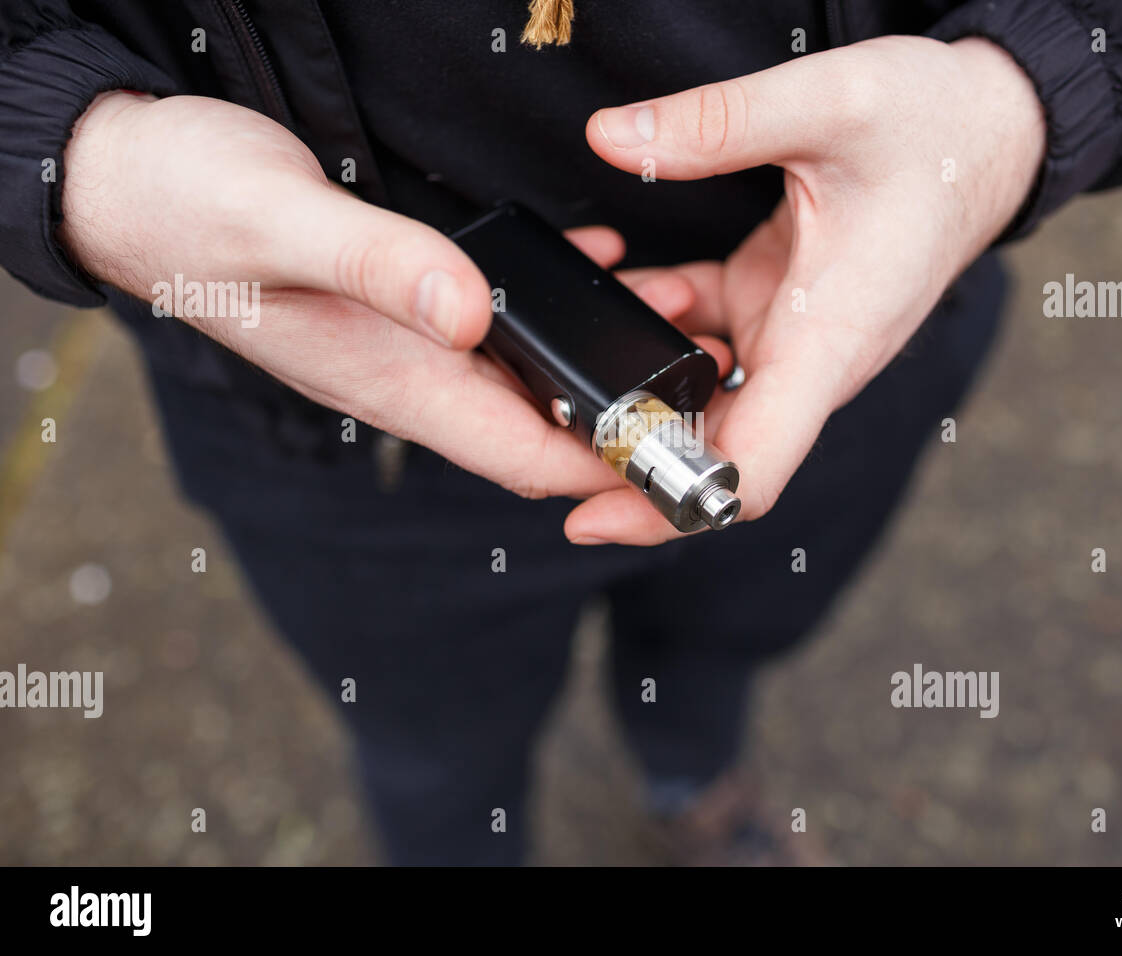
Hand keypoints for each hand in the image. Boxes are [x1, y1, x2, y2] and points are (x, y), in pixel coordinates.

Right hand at [59, 92, 696, 500]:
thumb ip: (375, 267)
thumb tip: (468, 318)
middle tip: (707, 377)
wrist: (132, 183)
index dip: (605, 469)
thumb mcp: (282, 223)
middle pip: (539, 429)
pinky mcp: (409, 304)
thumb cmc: (190, 206)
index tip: (681, 455)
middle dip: (623, 421)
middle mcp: (409, 374)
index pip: (521, 453)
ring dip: (599, 362)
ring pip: (527, 379)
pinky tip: (603, 266)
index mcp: (390, 378)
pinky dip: (560, 311)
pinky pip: (501, 328)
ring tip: (676, 315)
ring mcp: (410, 343)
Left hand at [566, 36, 1045, 544]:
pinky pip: (697, 341)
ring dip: (632, 386)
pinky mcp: (773, 308)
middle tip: (536, 430)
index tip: (592, 519)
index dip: (672, 508)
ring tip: (562, 354)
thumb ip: (720, 123)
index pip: (755, 467)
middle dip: (623, 455)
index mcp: (831, 342)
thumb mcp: (834, 104)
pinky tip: (619, 287)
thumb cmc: (939, 131)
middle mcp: (810, 360)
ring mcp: (789, 339)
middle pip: (711, 450)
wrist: (991, 131)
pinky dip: (651, 327)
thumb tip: (611, 138)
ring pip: (697, 398)